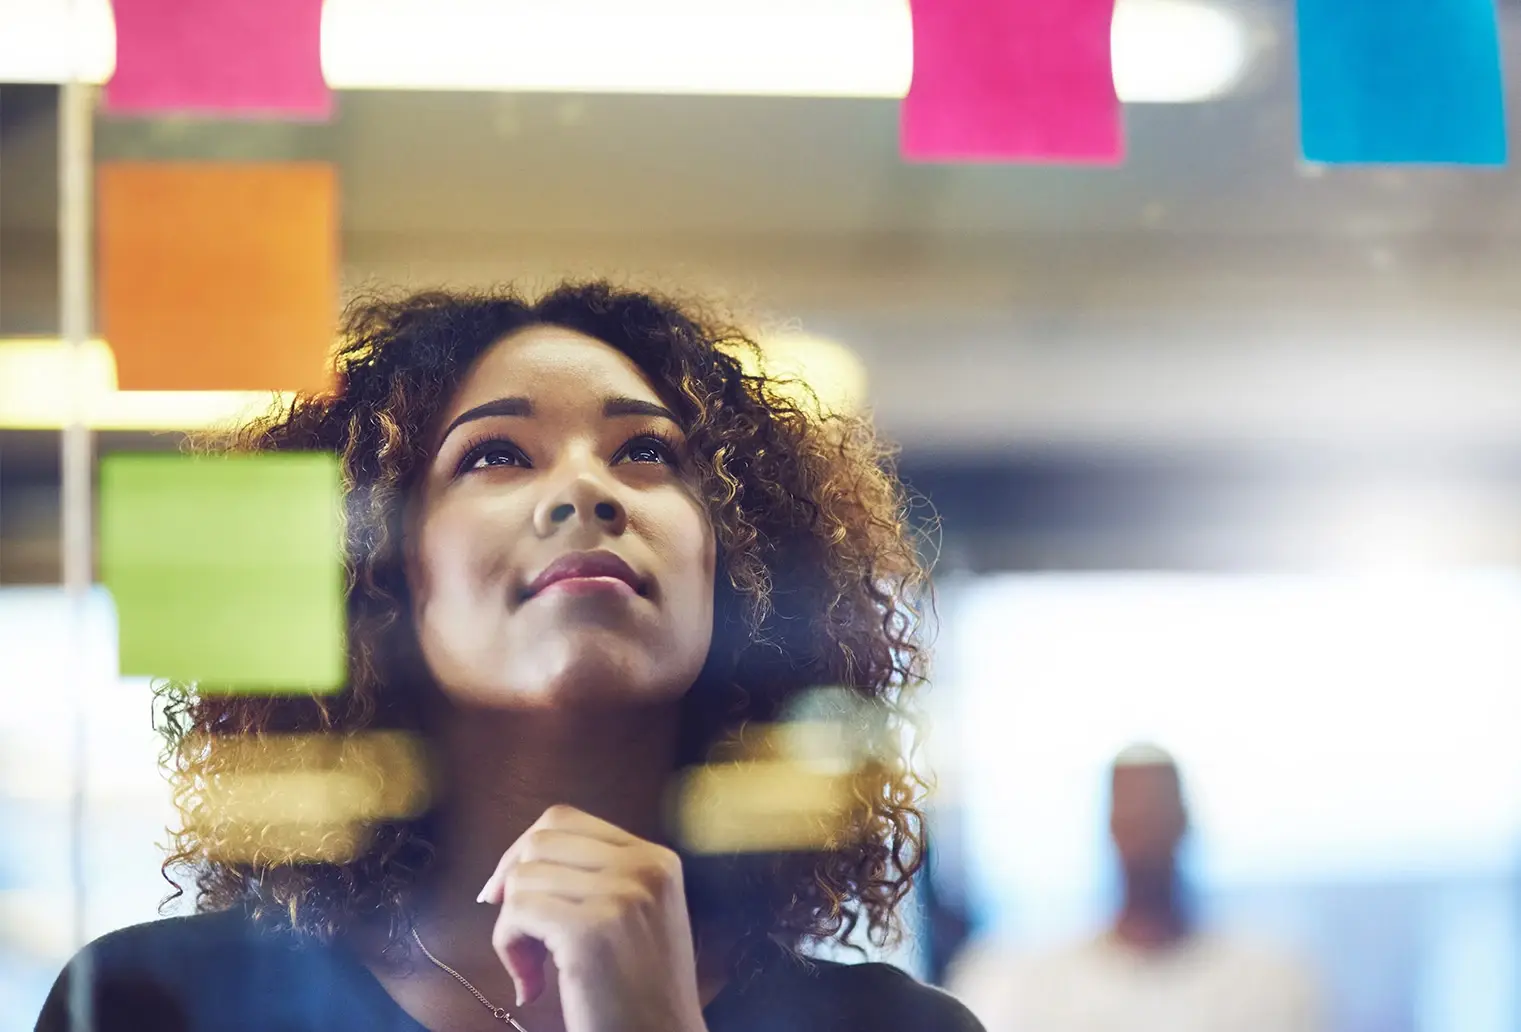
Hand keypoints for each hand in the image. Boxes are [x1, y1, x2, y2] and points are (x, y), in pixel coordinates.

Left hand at [478, 805, 709, 1031]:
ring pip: (523, 877)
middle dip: (512, 882)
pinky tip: (531, 985)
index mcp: (657, 859)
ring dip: (512, 927)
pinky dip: (509, 948)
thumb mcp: (636, 917)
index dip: (524, 851)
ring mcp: (621, 895)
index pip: (565, 819)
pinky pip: (517, 912)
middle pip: (540, 840)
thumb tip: (516, 864)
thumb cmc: (640, 995)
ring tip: (534, 969)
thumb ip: (596, 879)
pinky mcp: (591, 931)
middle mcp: (644, 867)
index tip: (508, 892)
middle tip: (517, 933)